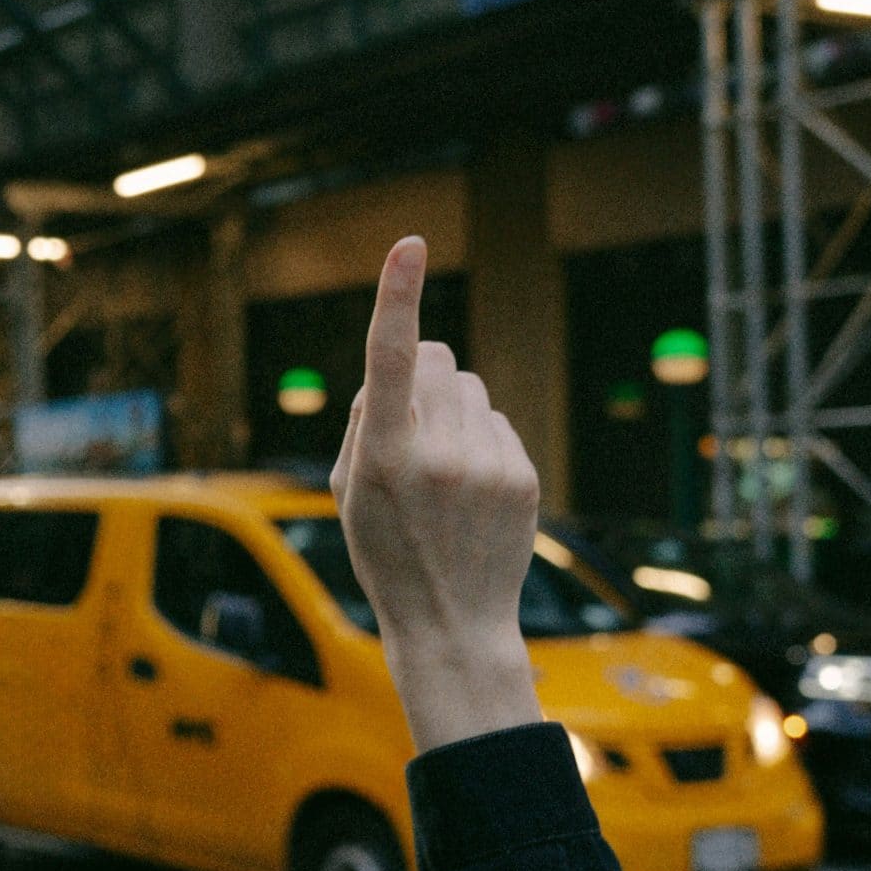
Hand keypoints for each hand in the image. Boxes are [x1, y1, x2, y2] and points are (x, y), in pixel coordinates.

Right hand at [331, 237, 542, 753]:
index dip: (397, 296)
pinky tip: (471, 493)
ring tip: (442, 475)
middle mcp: (438, 456)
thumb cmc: (386, 553)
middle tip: (410, 428)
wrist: (452, 625)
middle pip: (435, 358)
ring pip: (468, 386)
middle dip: (419, 375)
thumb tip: (401, 362)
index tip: (408, 245)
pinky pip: (496, 421)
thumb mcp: (349, 492)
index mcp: (383, 458)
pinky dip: (480, 442)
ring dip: (452, 411)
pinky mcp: (522, 477)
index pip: (389, 359)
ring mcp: (487, 467)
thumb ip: (367, 420)